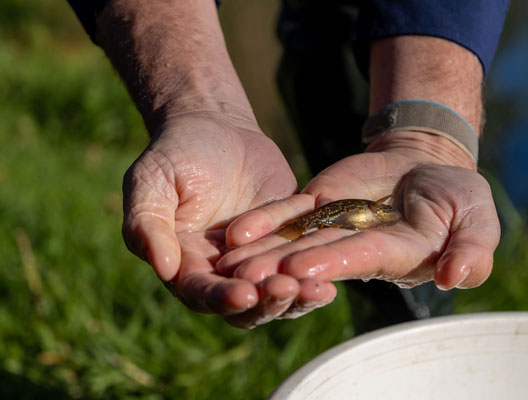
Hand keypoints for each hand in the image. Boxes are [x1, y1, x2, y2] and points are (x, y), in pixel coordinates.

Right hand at [122, 112, 335, 327]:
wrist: (217, 125)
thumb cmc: (176, 153)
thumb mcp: (150, 182)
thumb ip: (148, 224)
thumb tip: (163, 267)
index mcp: (186, 265)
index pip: (202, 293)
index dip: (222, 297)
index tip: (243, 294)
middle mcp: (223, 272)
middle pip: (247, 306)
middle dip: (267, 302)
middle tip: (286, 289)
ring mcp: (260, 260)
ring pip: (280, 293)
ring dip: (299, 297)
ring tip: (319, 291)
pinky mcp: (289, 242)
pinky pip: (305, 264)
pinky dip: (318, 272)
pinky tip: (335, 278)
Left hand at [216, 131, 499, 293]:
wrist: (429, 165)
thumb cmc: (460, 200)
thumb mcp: (477, 222)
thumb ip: (472, 251)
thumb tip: (457, 277)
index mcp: (396, 256)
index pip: (361, 258)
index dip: (331, 263)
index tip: (299, 269)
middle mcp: (358, 248)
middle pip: (316, 257)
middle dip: (280, 268)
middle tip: (244, 278)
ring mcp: (335, 227)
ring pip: (295, 240)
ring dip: (262, 251)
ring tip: (228, 261)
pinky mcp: (319, 205)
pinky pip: (289, 213)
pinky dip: (264, 222)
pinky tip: (236, 234)